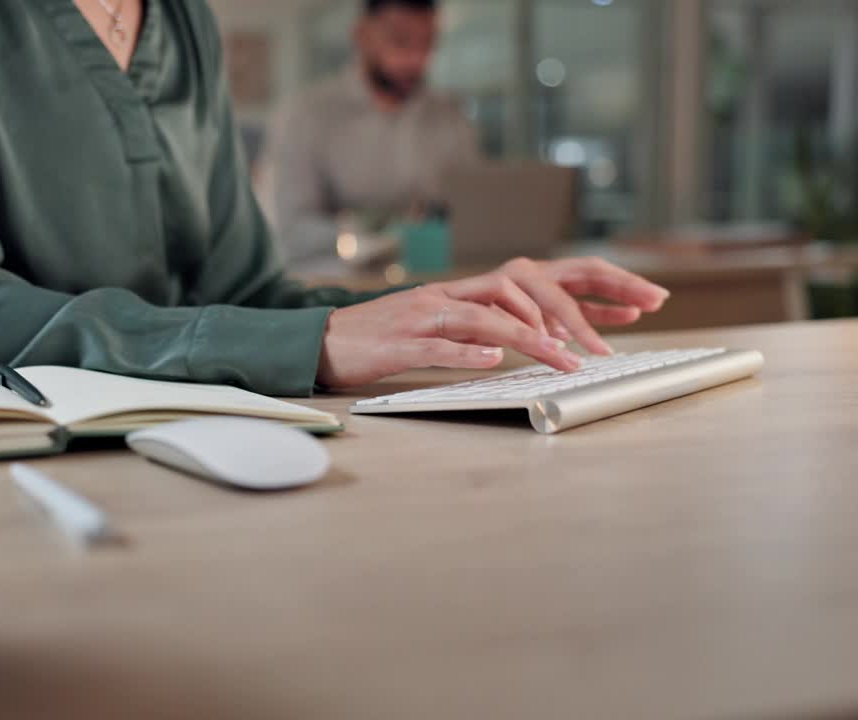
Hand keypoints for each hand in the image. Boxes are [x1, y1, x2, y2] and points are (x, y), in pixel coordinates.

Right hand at [315, 257, 669, 388]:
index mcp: (465, 291)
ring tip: (564, 360)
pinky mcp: (398, 341)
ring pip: (485, 315)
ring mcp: (423, 315)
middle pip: (523, 286)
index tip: (640, 304)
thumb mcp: (440, 330)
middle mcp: (449, 294)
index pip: (540, 279)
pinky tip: (494, 362)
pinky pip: (439, 344)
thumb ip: (480, 330)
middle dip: (575, 308)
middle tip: (614, 338)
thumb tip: (523, 345)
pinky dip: (468, 352)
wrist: (321, 341)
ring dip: (529, 338)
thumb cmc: (381, 340)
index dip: (591, 287)